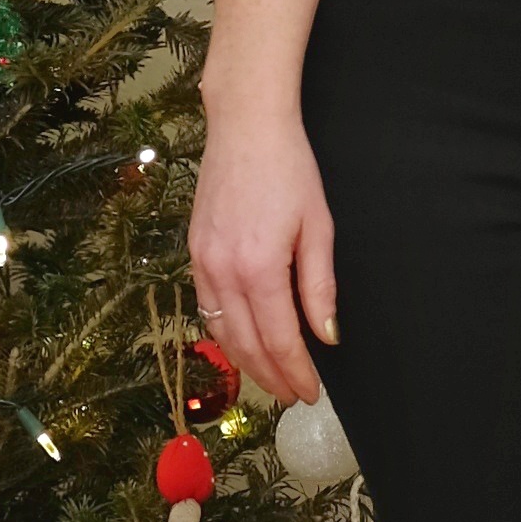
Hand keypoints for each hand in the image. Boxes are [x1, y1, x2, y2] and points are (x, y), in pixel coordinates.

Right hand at [190, 106, 339, 406]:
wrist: (245, 126)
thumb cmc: (289, 169)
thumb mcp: (319, 227)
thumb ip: (319, 287)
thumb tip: (326, 335)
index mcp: (260, 268)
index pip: (280, 340)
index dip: (296, 372)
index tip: (311, 392)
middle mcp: (224, 271)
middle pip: (247, 346)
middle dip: (271, 377)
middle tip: (293, 395)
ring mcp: (202, 262)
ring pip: (221, 332)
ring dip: (245, 362)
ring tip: (270, 378)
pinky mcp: (193, 251)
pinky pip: (206, 307)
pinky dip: (224, 333)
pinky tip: (240, 342)